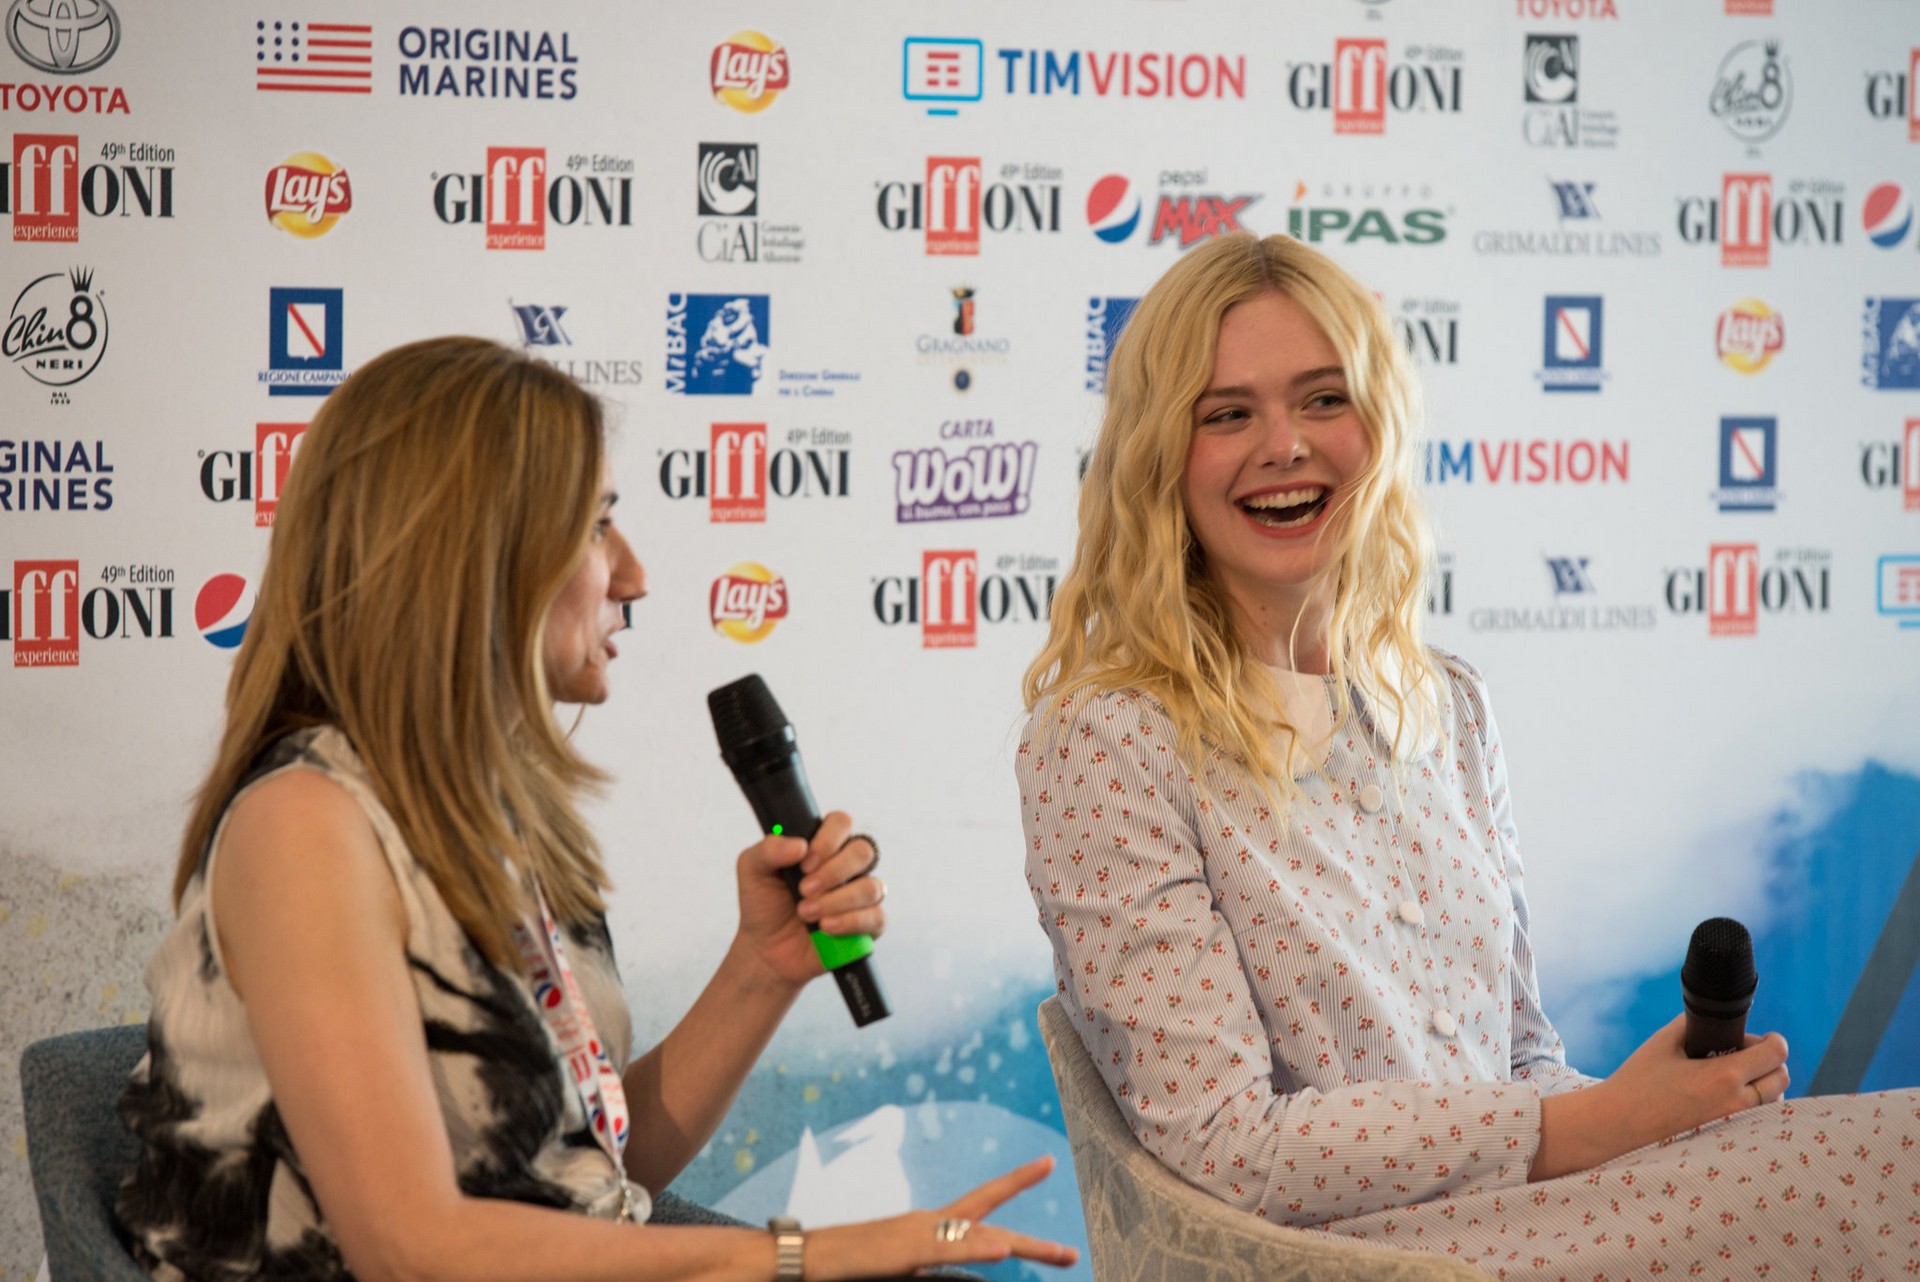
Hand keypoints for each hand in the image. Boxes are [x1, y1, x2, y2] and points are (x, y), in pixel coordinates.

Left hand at [732, 811, 885, 987]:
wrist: (766, 950)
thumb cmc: (764, 906)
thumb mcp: (752, 871)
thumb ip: (769, 850)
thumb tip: (800, 845)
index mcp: (823, 845)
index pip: (841, 823)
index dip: (827, 840)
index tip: (803, 863)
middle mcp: (847, 866)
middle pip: (863, 851)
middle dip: (832, 872)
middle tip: (804, 890)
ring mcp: (860, 896)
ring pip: (871, 887)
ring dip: (836, 901)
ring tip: (807, 913)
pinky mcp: (869, 925)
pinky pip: (876, 917)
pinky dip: (848, 922)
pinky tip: (826, 928)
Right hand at [804, 1156, 1079, 1280]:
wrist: (805, 1258)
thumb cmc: (848, 1265)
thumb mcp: (900, 1267)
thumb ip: (930, 1266)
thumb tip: (950, 1270)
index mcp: (928, 1227)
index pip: (981, 1206)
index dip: (1015, 1183)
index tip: (1045, 1164)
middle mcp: (929, 1223)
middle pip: (992, 1226)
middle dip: (1034, 1243)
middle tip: (1072, 1254)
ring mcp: (919, 1234)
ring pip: (979, 1238)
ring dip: (1020, 1246)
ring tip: (1057, 1253)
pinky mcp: (906, 1251)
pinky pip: (948, 1249)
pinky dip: (976, 1248)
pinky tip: (1001, 1250)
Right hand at [1531, 1013, 1788, 1179]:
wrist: (1620, 1120)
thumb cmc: (1638, 1079)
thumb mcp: (1664, 1042)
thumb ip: (1693, 1025)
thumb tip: (1709, 1018)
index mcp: (1723, 1075)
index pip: (1775, 1054)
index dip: (1772, 1039)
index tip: (1759, 1036)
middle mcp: (1735, 1100)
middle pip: (1782, 1078)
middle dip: (1771, 1059)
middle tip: (1744, 1051)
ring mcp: (1732, 1119)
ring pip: (1774, 1098)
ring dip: (1765, 1081)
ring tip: (1736, 1072)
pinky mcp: (1724, 1130)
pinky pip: (1757, 1113)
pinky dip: (1755, 1098)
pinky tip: (1728, 1090)